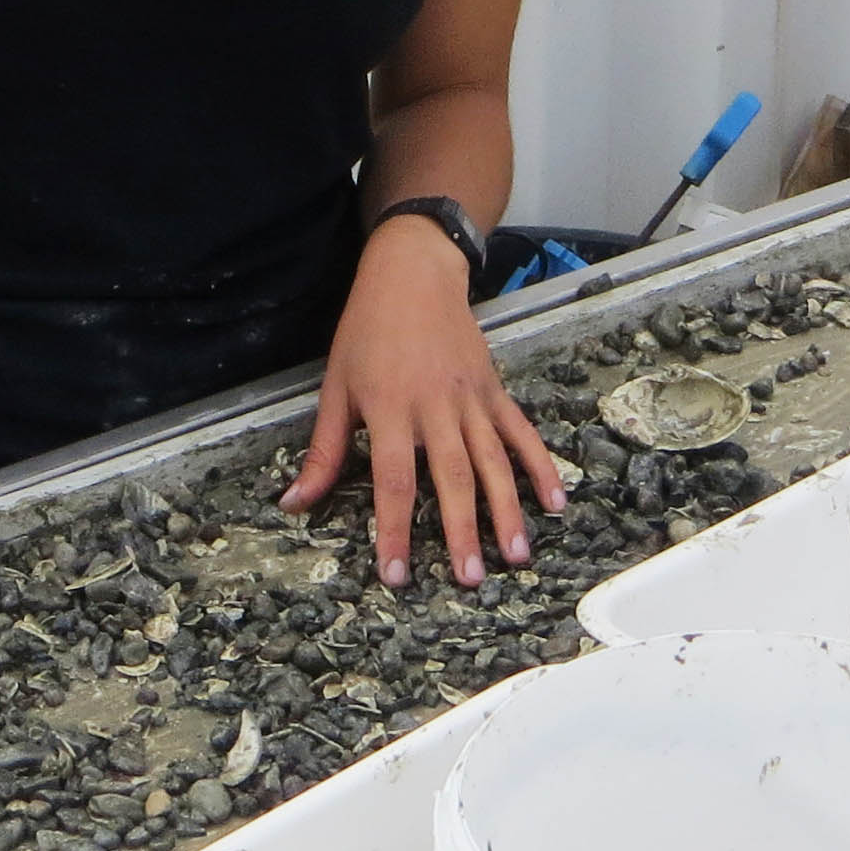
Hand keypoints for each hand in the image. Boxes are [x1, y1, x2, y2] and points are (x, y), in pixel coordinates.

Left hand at [286, 216, 564, 587]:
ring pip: (492, 462)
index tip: (397, 574)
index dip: (394, 530)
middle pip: (452, 477)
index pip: (392, 481)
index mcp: (389, 408)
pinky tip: (556, 503)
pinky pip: (520, 433)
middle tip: (470, 578)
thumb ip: (323, 451)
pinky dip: (540, 467)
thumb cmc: (366, 331)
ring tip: (517, 556)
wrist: (414, 272)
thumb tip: (294, 504)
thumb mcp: (336, 387)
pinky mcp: (494, 390)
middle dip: (462, 531)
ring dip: (506, 511)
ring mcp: (470, 399)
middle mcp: (435, 407)